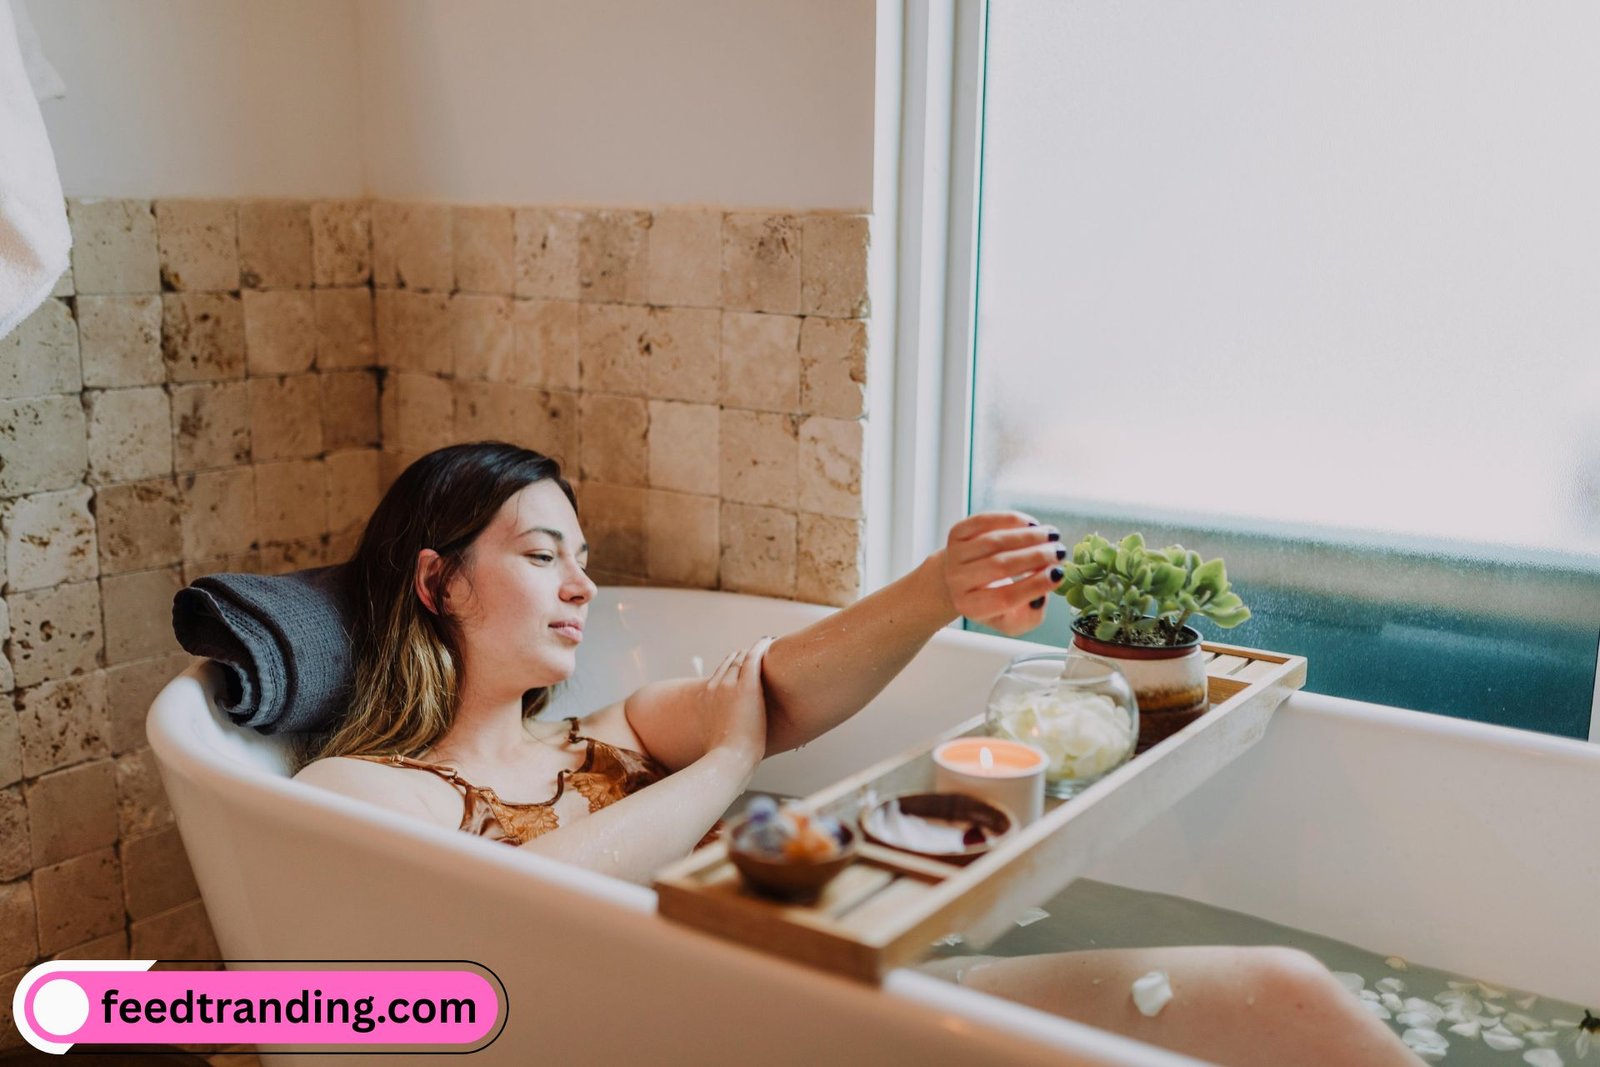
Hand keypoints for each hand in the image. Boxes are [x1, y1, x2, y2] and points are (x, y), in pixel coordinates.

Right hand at [693, 636, 772, 765]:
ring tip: (765, 647)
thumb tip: (724, 742)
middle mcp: (715, 686)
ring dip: (752, 651)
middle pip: (730, 663)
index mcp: (706, 698)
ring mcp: (730, 685)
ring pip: (741, 659)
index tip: (741, 666)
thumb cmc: (725, 756)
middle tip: (755, 655)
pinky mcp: (747, 686)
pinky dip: (761, 647)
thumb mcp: (716, 741)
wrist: (729, 758)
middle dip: (742, 657)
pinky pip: (754, 658)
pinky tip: (770, 640)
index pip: (720, 674)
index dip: (731, 667)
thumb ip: (719, 733)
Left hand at [939, 511, 1063, 636]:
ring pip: (993, 542)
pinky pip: (984, 522)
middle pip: (999, 566)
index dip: (1034, 585)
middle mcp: (958, 582)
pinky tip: (1031, 524)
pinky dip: (1010, 520)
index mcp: (973, 607)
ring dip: (1027, 536)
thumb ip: (1029, 616)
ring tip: (1051, 535)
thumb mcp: (1012, 619)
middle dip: (1035, 557)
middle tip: (1060, 552)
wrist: (960, 578)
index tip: (1059, 574)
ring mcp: (954, 556)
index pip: (1005, 598)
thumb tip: (1040, 597)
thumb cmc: (994, 598)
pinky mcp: (956, 534)